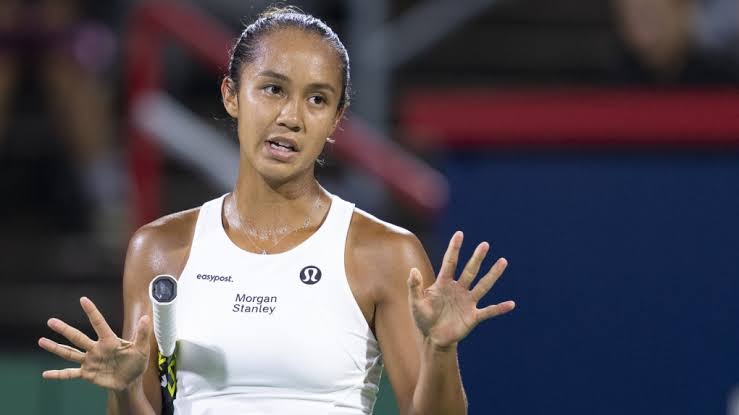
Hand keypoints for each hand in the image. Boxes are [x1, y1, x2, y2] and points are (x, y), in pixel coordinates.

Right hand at [38, 297, 151, 390]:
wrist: (130, 381)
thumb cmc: (136, 363)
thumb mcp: (142, 349)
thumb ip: (142, 334)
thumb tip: (147, 317)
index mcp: (109, 341)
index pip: (99, 323)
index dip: (92, 312)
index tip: (83, 299)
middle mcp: (96, 349)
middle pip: (77, 337)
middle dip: (64, 329)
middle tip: (50, 321)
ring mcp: (90, 361)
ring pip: (70, 353)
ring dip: (55, 348)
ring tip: (41, 341)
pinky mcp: (87, 374)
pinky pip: (70, 374)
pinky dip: (58, 374)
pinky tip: (45, 374)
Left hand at [408, 231, 514, 348]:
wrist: (433, 338)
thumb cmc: (423, 318)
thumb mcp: (415, 302)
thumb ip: (414, 287)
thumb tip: (413, 270)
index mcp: (444, 283)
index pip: (450, 262)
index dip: (454, 248)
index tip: (459, 234)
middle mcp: (458, 289)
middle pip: (470, 271)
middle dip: (477, 258)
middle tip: (485, 244)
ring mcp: (468, 302)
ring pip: (483, 286)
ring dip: (493, 275)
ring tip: (503, 261)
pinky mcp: (473, 316)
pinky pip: (489, 311)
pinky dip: (499, 308)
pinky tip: (511, 304)